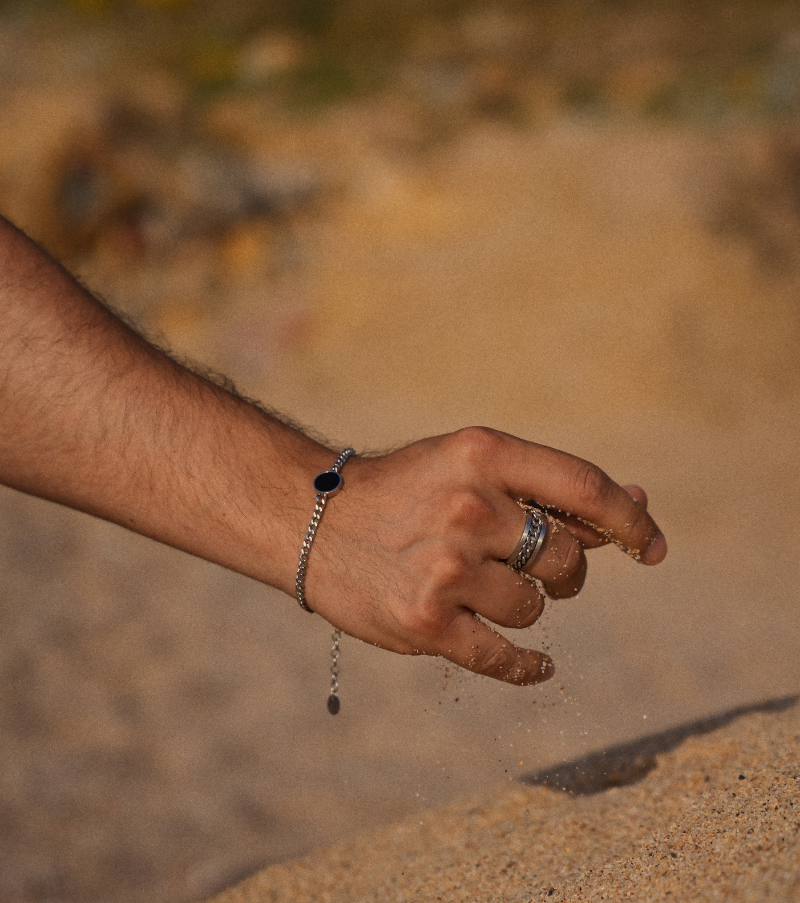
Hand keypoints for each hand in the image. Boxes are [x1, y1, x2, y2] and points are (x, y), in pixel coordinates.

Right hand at [308, 427, 666, 685]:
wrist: (311, 521)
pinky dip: (529, 666)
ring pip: (534, 605)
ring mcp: (446, 568)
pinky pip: (506, 656)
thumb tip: (637, 503)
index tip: (652, 547)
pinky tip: (539, 666)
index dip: (631, 520)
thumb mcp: (469, 466)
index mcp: (482, 455)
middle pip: (565, 556)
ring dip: (523, 603)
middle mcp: (467, 507)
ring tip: (478, 587)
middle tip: (536, 567)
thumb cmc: (405, 490)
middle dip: (564, 570)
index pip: (584, 487)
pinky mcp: (426, 623)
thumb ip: (547, 488)